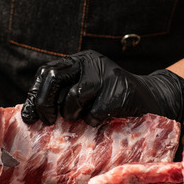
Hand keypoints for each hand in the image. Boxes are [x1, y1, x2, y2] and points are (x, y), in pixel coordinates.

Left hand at [21, 50, 183, 125]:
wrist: (152, 99)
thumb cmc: (112, 100)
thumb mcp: (86, 93)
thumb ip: (63, 96)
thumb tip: (30, 114)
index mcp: (78, 61)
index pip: (47, 72)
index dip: (35, 95)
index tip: (30, 118)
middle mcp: (90, 61)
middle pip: (54, 77)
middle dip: (46, 103)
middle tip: (49, 121)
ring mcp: (106, 73)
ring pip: (74, 95)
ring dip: (73, 114)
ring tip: (82, 119)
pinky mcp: (120, 89)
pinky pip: (95, 112)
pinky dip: (95, 121)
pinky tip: (103, 119)